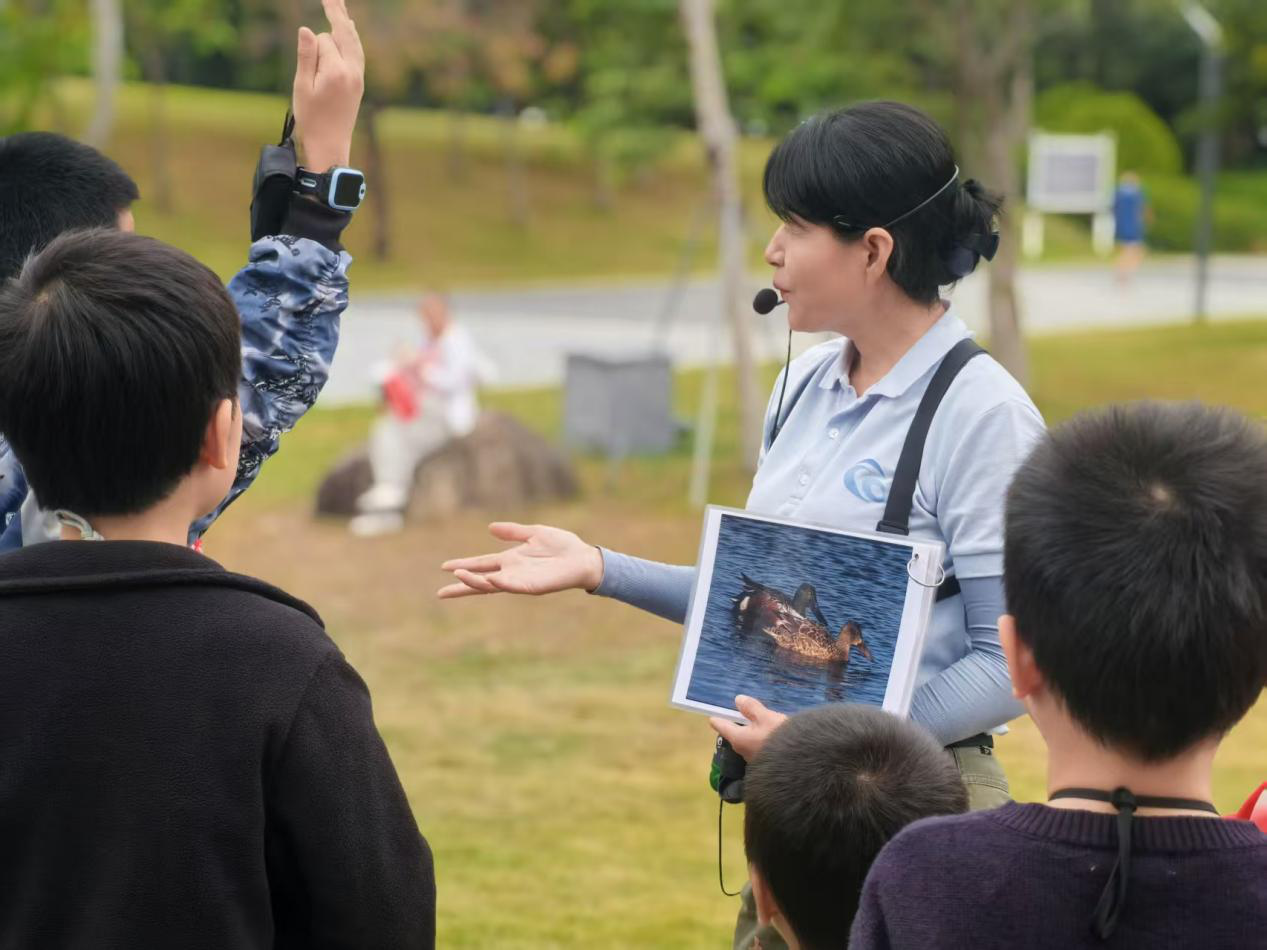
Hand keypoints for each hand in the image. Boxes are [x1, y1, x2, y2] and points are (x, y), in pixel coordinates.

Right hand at [293, 0, 364, 171]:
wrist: (331, 145)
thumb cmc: (311, 119)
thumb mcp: (302, 87)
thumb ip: (306, 56)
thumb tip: (307, 29)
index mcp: (336, 71)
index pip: (324, 40)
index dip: (312, 47)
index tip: (308, 69)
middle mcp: (352, 71)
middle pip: (345, 32)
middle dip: (337, 12)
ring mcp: (359, 76)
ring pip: (354, 41)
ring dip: (345, 23)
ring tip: (339, 5)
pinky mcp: (360, 82)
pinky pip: (358, 52)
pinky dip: (352, 38)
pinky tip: (349, 29)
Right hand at [438, 523, 604, 598]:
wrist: (584, 558)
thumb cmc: (563, 546)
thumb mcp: (534, 533)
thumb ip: (513, 532)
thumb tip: (490, 527)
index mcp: (511, 560)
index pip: (482, 564)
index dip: (464, 565)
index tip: (445, 567)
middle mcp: (512, 572)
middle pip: (481, 581)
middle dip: (462, 586)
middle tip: (441, 593)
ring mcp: (521, 581)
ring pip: (492, 585)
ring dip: (475, 582)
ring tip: (459, 576)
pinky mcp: (533, 586)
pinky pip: (512, 586)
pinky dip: (499, 583)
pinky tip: (489, 579)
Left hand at [709, 695, 787, 762]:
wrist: (800, 762)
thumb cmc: (779, 737)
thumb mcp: (766, 717)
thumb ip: (751, 708)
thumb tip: (738, 700)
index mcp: (738, 738)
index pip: (721, 726)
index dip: (718, 718)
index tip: (714, 714)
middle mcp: (742, 750)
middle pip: (735, 734)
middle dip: (737, 725)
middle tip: (741, 714)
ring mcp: (753, 759)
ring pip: (747, 742)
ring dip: (751, 733)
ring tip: (759, 723)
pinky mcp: (766, 763)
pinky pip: (759, 748)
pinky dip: (761, 740)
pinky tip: (771, 735)